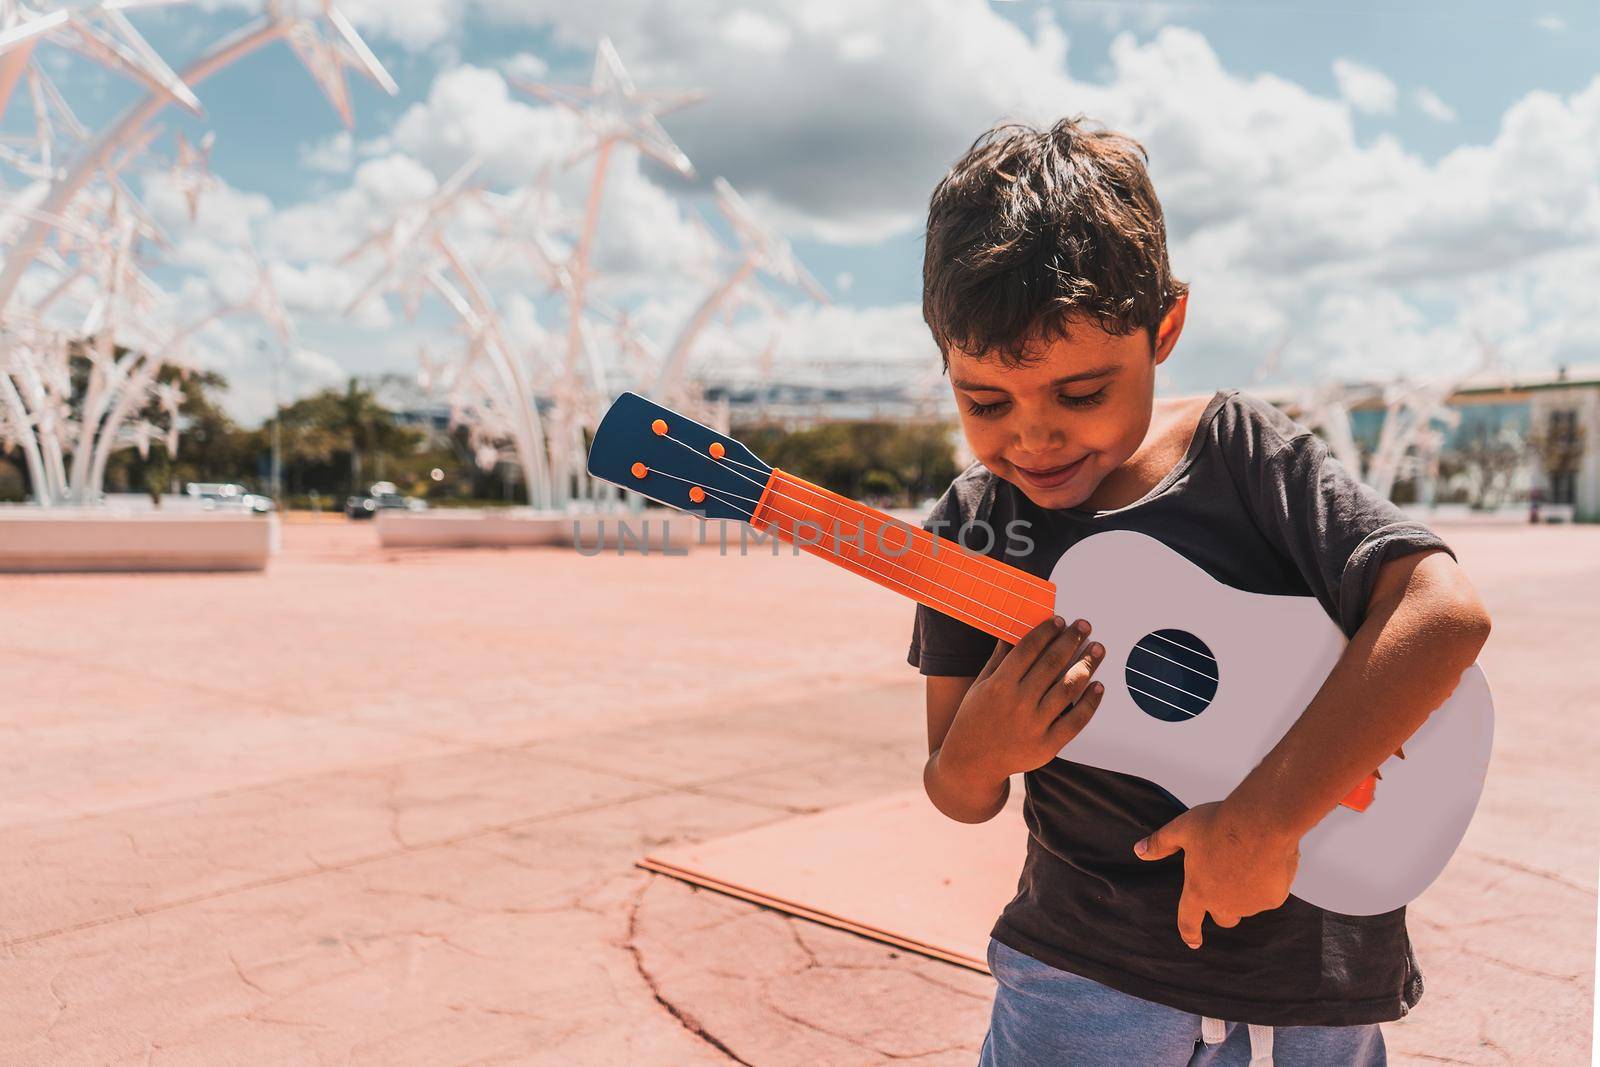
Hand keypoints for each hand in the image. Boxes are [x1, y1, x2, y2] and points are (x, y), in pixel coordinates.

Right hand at [937, 616, 1105, 785]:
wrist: (972, 763)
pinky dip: (1090, 702)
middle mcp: (1018, 703)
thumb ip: (998, 660)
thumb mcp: (979, 686)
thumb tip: (1013, 632)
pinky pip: (1076, 720)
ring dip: (1087, 664)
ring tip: (1098, 649)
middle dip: (1071, 640)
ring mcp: (1034, 725)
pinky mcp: (1048, 745)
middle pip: (1052, 663)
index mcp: (999, 685)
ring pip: (1068, 687)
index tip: (1059, 620)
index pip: (1028, 648)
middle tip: (1085, 626)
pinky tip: (1099, 686)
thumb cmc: (974, 718)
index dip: (1046, 631)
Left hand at [1133, 801, 1298, 948]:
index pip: (1188, 920)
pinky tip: (1268, 858)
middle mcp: (1224, 904)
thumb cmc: (1220, 824)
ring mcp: (1251, 904)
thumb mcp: (1182, 829)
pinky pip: (1270, 894)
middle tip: (1226, 878)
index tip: (1192, 941)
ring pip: (1248, 905)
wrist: (1262, 821)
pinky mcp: (1274, 898)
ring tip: (1248, 858)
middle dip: (1223, 906)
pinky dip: (1268, 882)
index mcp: (1198, 890)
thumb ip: (1160, 843)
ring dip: (1246, 892)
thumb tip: (1139, 851)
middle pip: (1223, 918)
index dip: (1190, 932)